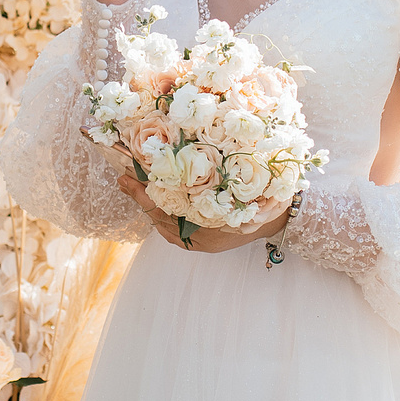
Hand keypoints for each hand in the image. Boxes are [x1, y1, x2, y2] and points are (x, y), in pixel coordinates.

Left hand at [112, 165, 288, 252]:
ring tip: (130, 182)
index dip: (142, 194)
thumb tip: (182, 160)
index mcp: (204, 229)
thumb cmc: (261, 201)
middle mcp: (198, 238)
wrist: (278, 218)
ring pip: (163, 221)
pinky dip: (160, 210)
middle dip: (139, 195)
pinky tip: (152, 195)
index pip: (162, 211)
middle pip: (158, 216)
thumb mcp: (240, 188)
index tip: (126, 179)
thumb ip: (213, 180)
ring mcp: (198, 240)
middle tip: (121, 177)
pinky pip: (172, 226)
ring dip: (148, 200)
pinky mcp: (200, 239)